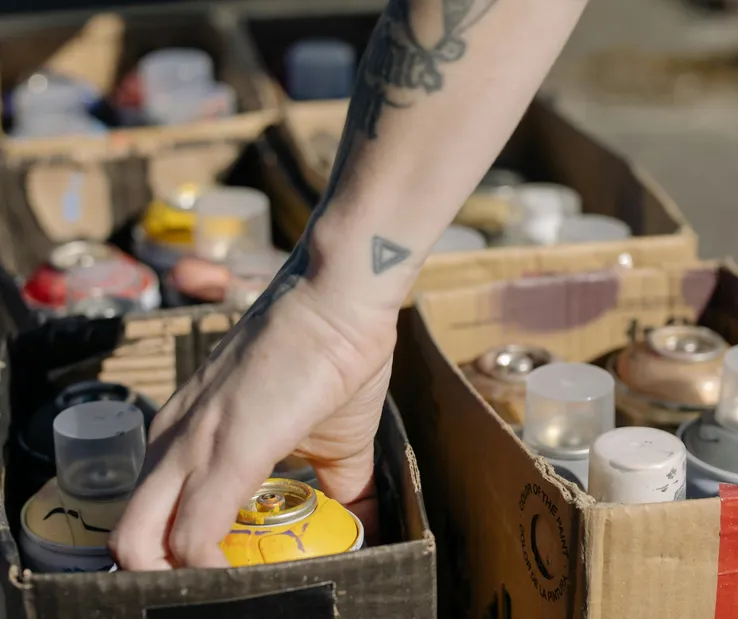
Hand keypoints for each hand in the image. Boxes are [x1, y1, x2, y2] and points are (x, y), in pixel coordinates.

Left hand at [109, 272, 397, 569]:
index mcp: (188, 433)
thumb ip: (338, 486)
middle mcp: (172, 440)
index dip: (182, 558)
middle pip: (129, 541)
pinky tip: (249, 580)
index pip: (155, 514)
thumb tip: (364, 524)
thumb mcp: (333, 437)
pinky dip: (212, 575)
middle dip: (166, 580)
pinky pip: (193, 541)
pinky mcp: (223, 452)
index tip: (231, 574)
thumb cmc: (334, 358)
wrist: (339, 301)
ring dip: (183, 581)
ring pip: (140, 545)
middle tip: (224, 589)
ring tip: (238, 584)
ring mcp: (190, 446)